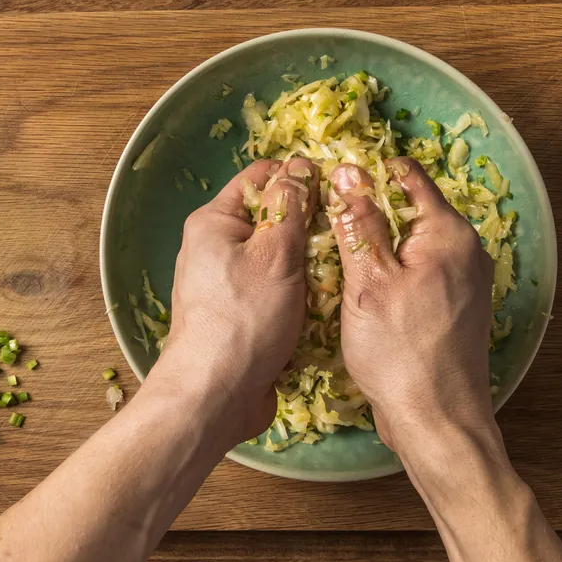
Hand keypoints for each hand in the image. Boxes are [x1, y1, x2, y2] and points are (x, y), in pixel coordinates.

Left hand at [149, 157, 318, 446]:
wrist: (215, 396)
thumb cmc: (244, 319)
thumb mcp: (275, 252)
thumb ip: (291, 205)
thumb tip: (301, 165)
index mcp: (214, 222)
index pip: (261, 177)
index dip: (301, 177)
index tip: (339, 191)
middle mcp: (215, 249)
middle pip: (273, 220)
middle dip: (311, 227)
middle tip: (346, 236)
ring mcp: (228, 286)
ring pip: (280, 260)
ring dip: (310, 267)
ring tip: (341, 272)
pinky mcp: (242, 318)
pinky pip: (278, 294)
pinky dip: (301, 297)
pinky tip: (326, 306)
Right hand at [328, 157, 496, 454]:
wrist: (438, 421)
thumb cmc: (402, 353)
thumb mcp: (368, 281)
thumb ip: (359, 222)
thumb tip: (347, 171)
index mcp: (450, 234)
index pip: (408, 177)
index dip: (368, 174)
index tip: (332, 181)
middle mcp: (466, 251)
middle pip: (409, 212)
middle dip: (369, 214)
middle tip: (325, 227)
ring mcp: (464, 282)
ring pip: (411, 246)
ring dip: (377, 249)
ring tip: (338, 261)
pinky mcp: (455, 308)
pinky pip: (418, 274)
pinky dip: (391, 276)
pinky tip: (363, 294)